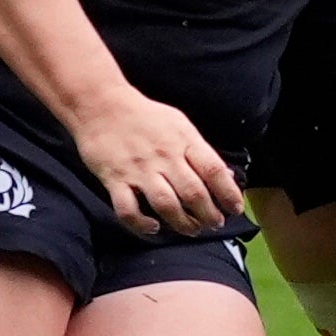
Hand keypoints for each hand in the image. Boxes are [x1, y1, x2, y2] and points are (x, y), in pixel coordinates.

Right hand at [70, 87, 237, 237]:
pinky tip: (153, 227)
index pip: (214, 171)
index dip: (228, 193)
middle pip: (193, 193)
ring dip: (182, 223)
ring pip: (166, 204)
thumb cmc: (145, 116)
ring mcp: (139, 170)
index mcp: (184, 141)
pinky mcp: (114, 179)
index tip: (235, 208)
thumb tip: (224, 175)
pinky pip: (128, 209)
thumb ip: (200, 150)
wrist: (100, 105)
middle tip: (215, 224)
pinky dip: (141, 223)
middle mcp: (164, 157)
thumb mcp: (180, 125)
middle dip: (209, 214)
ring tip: (192, 230)